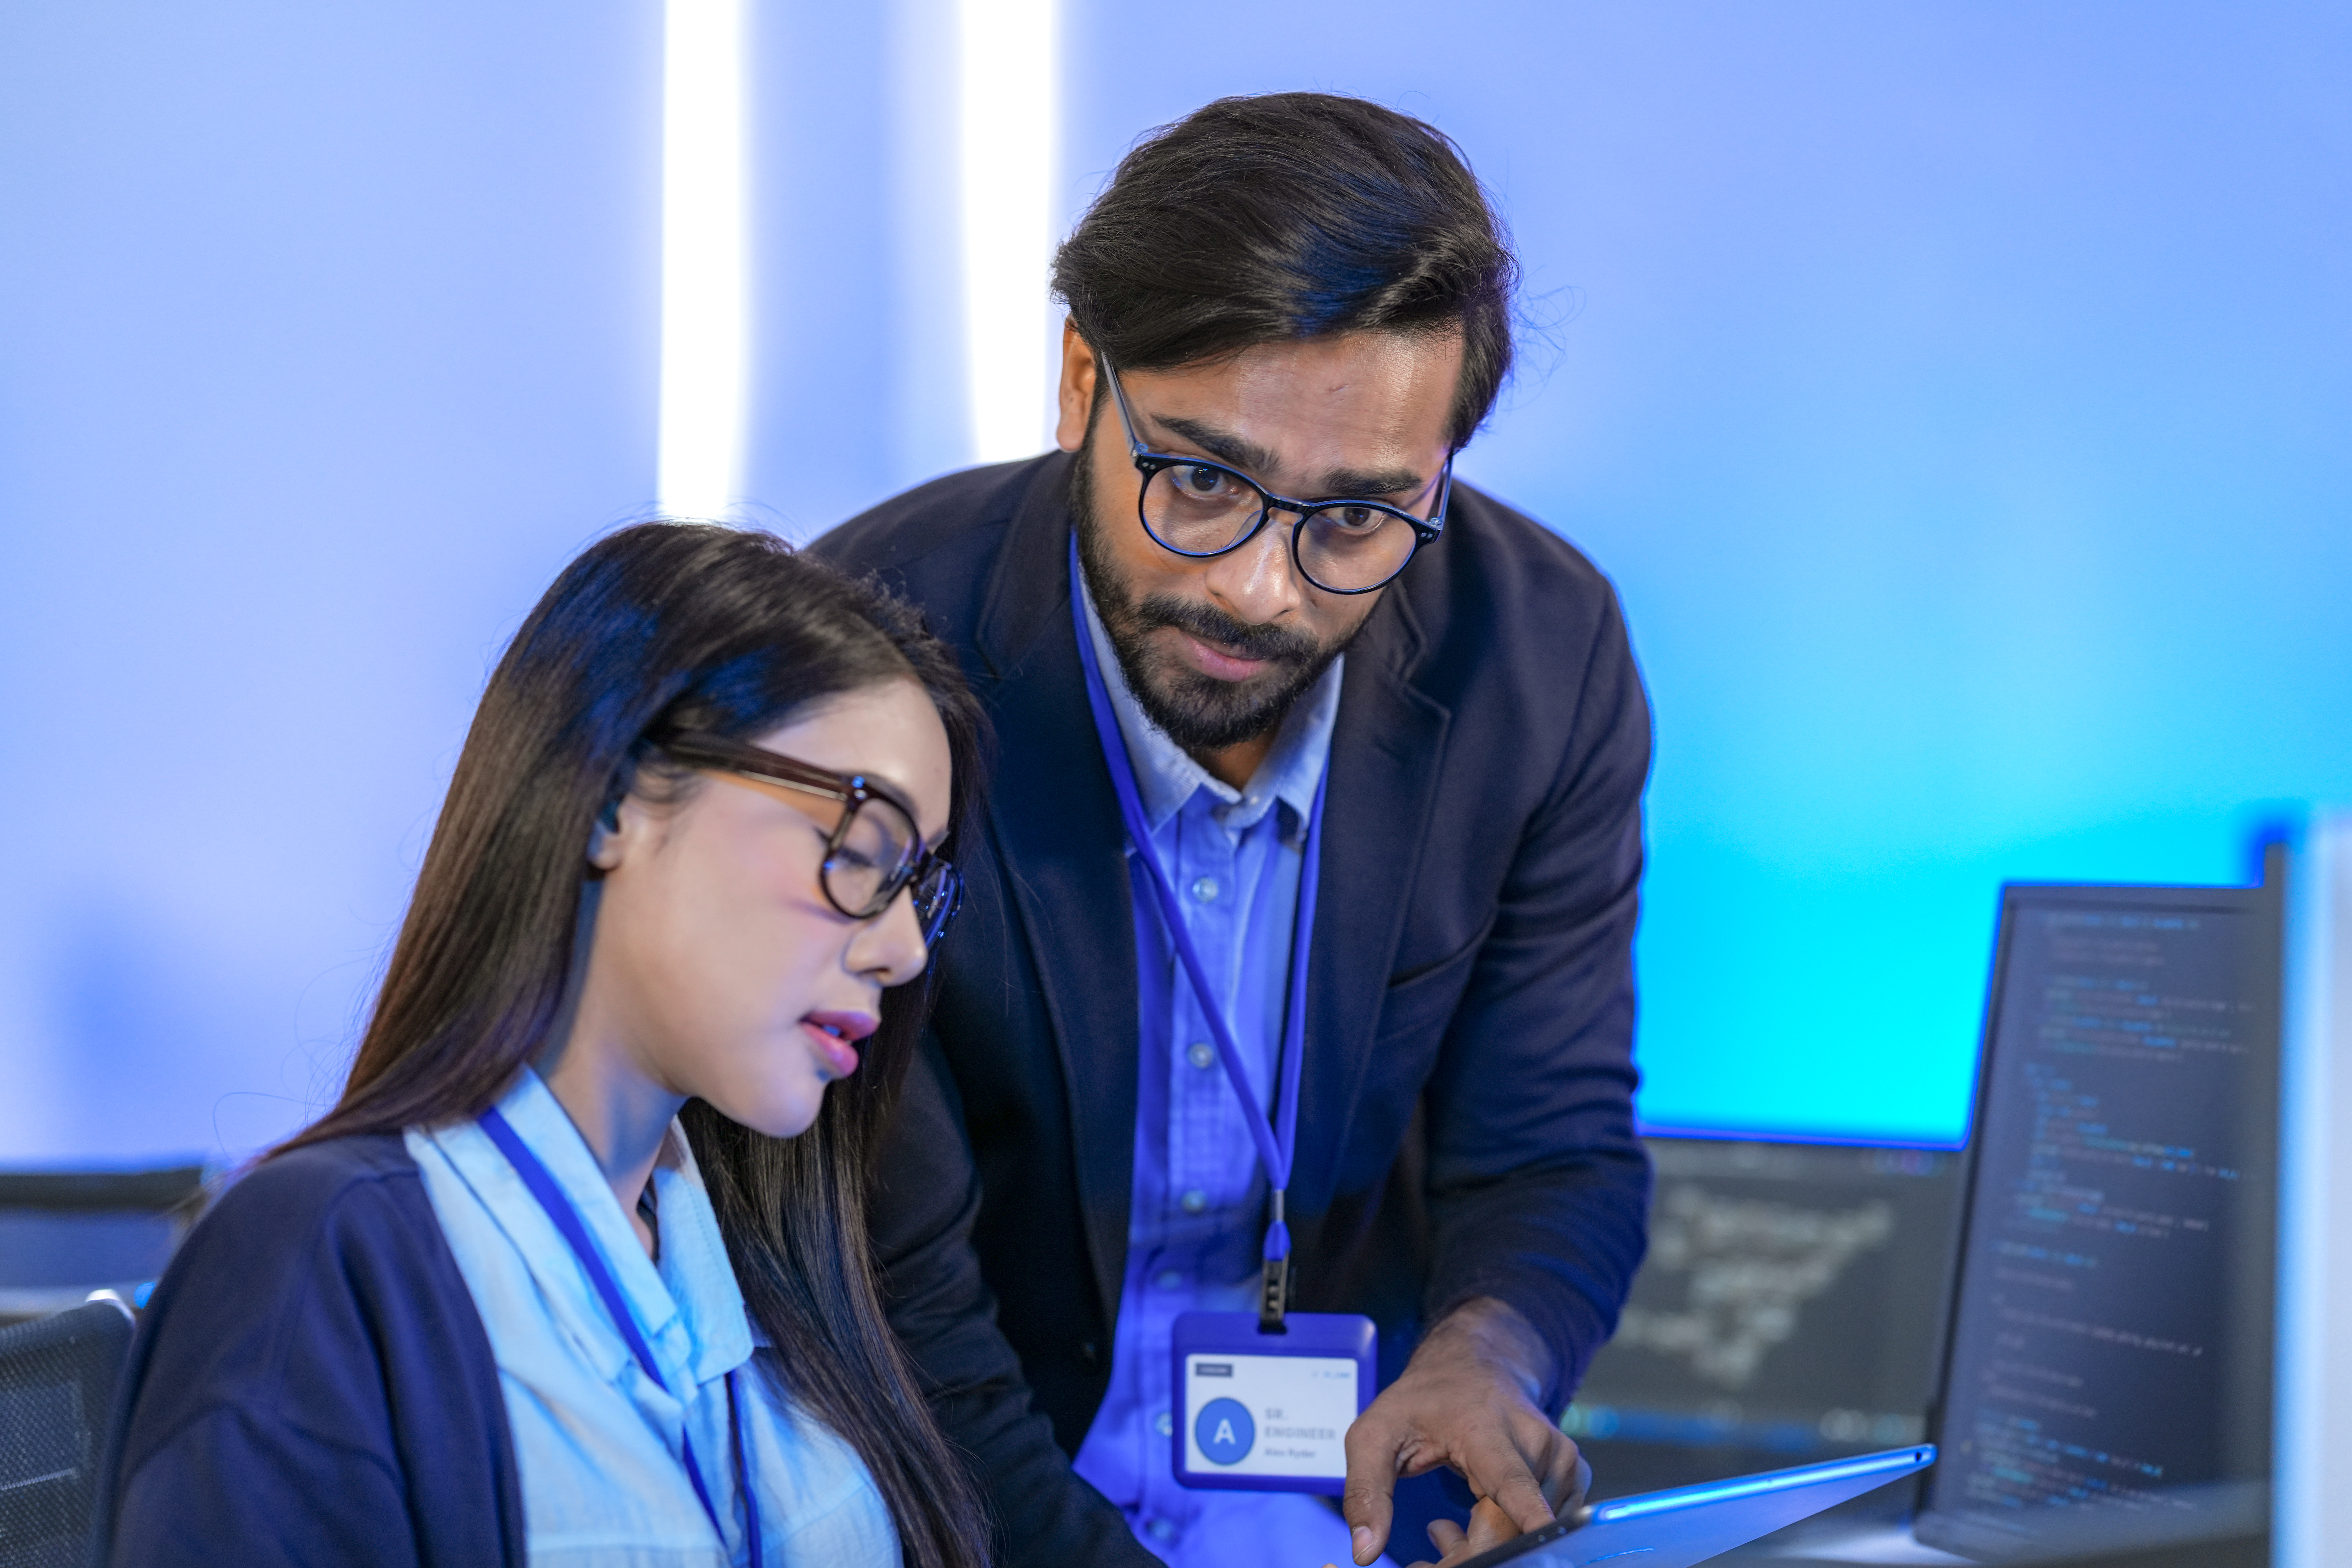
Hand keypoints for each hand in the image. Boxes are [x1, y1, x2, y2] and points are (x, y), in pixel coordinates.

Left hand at [1340, 1297, 1589, 1566]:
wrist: (1474, 1364)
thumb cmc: (1421, 1402)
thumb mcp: (1374, 1435)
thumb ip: (1365, 1492)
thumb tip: (1364, 1553)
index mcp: (1488, 1430)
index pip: (1514, 1482)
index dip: (1527, 1516)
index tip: (1541, 1535)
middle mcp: (1535, 1441)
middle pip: (1514, 1525)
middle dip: (1471, 1546)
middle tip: (1435, 1533)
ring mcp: (1561, 1458)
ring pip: (1529, 1530)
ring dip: (1490, 1539)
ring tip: (1459, 1511)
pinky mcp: (1573, 1474)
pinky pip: (1545, 1524)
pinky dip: (1515, 1530)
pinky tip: (1488, 1508)